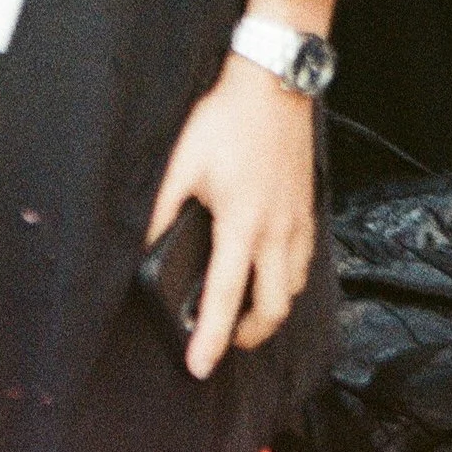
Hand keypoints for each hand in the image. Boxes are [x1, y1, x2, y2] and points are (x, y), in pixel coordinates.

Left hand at [147, 57, 317, 380]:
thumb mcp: (181, 164)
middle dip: (248, 336)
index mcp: (241, 225)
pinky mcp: (308, 207)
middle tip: (223, 341)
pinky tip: (267, 271)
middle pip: (272, 309)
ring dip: (270, 310)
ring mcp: (298, 221)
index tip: (198, 367)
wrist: (273, 84)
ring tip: (243, 311)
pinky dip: (287, 280)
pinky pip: (305, 262)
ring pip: (293, 288)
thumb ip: (160, 210)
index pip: (223, 298)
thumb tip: (143, 247)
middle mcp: (277, 231)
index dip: (209, 340)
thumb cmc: (226, 120)